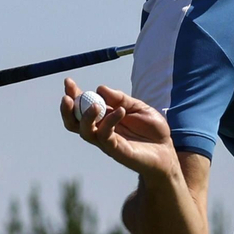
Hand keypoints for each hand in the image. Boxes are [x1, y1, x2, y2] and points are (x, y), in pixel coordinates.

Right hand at [59, 78, 179, 177]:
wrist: (166, 151)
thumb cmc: (152, 130)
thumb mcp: (138, 107)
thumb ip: (120, 98)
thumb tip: (100, 88)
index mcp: (104, 117)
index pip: (82, 107)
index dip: (73, 95)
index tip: (68, 82)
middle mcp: (100, 130)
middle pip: (74, 122)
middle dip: (68, 109)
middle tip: (67, 97)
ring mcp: (106, 141)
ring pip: (85, 131)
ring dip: (86, 116)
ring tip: (96, 105)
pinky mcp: (115, 150)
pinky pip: (105, 136)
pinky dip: (110, 121)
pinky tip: (121, 111)